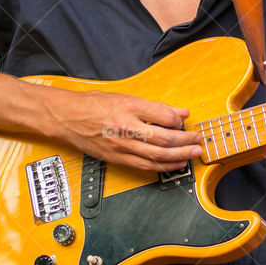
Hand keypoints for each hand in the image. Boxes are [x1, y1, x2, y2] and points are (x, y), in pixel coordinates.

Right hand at [48, 90, 201, 171]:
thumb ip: (156, 107)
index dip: (180, 120)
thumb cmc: (95, 104)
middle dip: (186, 141)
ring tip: (193, 153)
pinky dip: (163, 167)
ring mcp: (121, 145)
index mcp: (129, 107)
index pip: (164, 117)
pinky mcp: (117, 159)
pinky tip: (175, 164)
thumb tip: (180, 111)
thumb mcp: (127, 97)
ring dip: (180, 156)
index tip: (185, 121)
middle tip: (198, 140)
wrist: (67, 117)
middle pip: (164, 140)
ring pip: (157, 156)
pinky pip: (145, 166)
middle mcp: (125, 127)